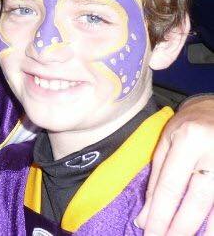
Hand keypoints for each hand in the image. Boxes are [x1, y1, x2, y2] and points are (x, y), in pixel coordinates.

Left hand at [136, 96, 213, 234]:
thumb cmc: (188, 126)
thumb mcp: (166, 143)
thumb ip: (156, 180)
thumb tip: (145, 217)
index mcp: (188, 139)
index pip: (171, 186)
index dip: (160, 215)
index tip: (150, 234)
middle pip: (197, 201)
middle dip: (180, 228)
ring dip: (204, 232)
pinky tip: (207, 232)